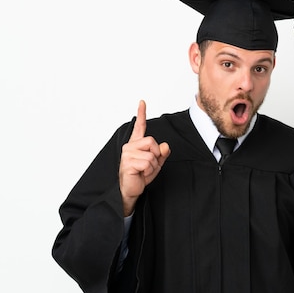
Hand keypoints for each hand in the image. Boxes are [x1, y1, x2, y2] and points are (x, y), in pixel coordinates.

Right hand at [119, 100, 170, 216]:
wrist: (131, 190)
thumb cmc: (141, 176)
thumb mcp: (155, 164)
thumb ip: (161, 154)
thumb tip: (165, 146)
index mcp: (136, 144)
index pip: (139, 127)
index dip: (141, 114)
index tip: (142, 102)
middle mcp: (130, 147)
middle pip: (151, 141)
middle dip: (156, 154)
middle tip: (149, 165)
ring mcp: (127, 154)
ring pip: (151, 154)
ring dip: (153, 165)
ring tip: (144, 171)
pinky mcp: (128, 163)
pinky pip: (148, 162)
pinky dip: (149, 170)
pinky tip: (141, 174)